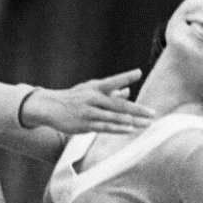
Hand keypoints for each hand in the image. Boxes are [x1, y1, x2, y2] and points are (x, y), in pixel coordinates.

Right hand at [21, 69, 153, 133]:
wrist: (49, 108)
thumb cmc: (74, 98)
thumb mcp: (91, 91)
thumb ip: (110, 92)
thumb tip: (128, 91)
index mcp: (95, 87)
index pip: (112, 81)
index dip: (125, 76)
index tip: (138, 72)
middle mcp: (93, 98)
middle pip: (118, 104)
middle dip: (137, 109)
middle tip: (152, 113)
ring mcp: (89, 112)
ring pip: (113, 117)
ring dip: (132, 121)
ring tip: (146, 124)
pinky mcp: (85, 124)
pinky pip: (105, 127)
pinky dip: (118, 128)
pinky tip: (130, 129)